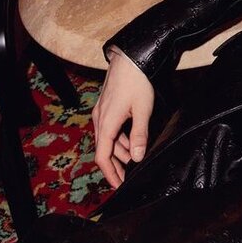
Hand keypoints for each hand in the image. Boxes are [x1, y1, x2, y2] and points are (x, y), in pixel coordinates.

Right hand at [92, 48, 154, 188]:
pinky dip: (119, 138)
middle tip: (128, 177)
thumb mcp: (142, 110)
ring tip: (134, 160)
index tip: (119, 186)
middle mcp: (99, 119)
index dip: (110, 173)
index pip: (103, 156)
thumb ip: (139, 135)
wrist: (130, 56)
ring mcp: (102, 112)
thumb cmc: (137, 81)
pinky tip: (131, 142)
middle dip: (116, 165)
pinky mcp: (107, 105)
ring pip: (108, 139)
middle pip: (104, 150)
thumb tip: (137, 158)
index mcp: (106, 123)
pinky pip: (110, 128)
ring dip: (119, 151)